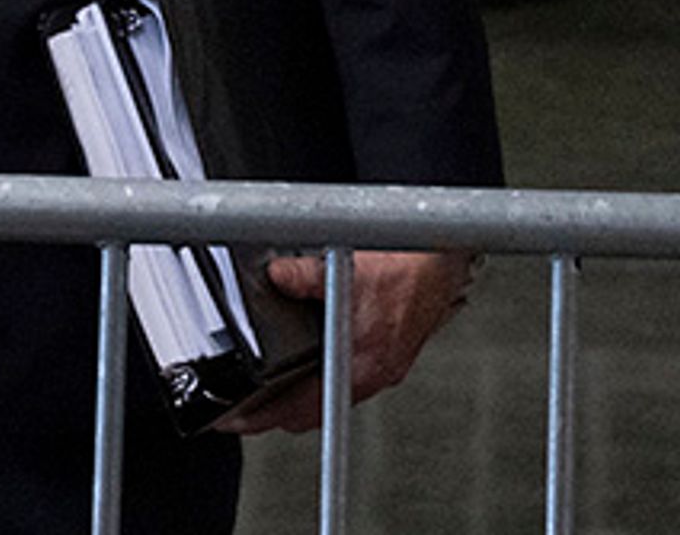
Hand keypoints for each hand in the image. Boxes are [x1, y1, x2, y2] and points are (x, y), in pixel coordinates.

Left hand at [220, 249, 477, 434]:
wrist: (442, 261)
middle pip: (315, 410)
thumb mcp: (341, 266)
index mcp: (361, 363)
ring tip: (273, 386)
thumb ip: (302, 275)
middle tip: (247, 406)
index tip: (237, 419)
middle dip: (279, 411)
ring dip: (305, 393)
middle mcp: (374, 371)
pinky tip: (318, 355)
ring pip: (333, 392)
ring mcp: (385, 365)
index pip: (302, 408)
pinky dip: (328, 372)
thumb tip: (277, 277)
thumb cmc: (408, 268)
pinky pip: (352, 374)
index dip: (265, 416)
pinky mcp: (392, 353)